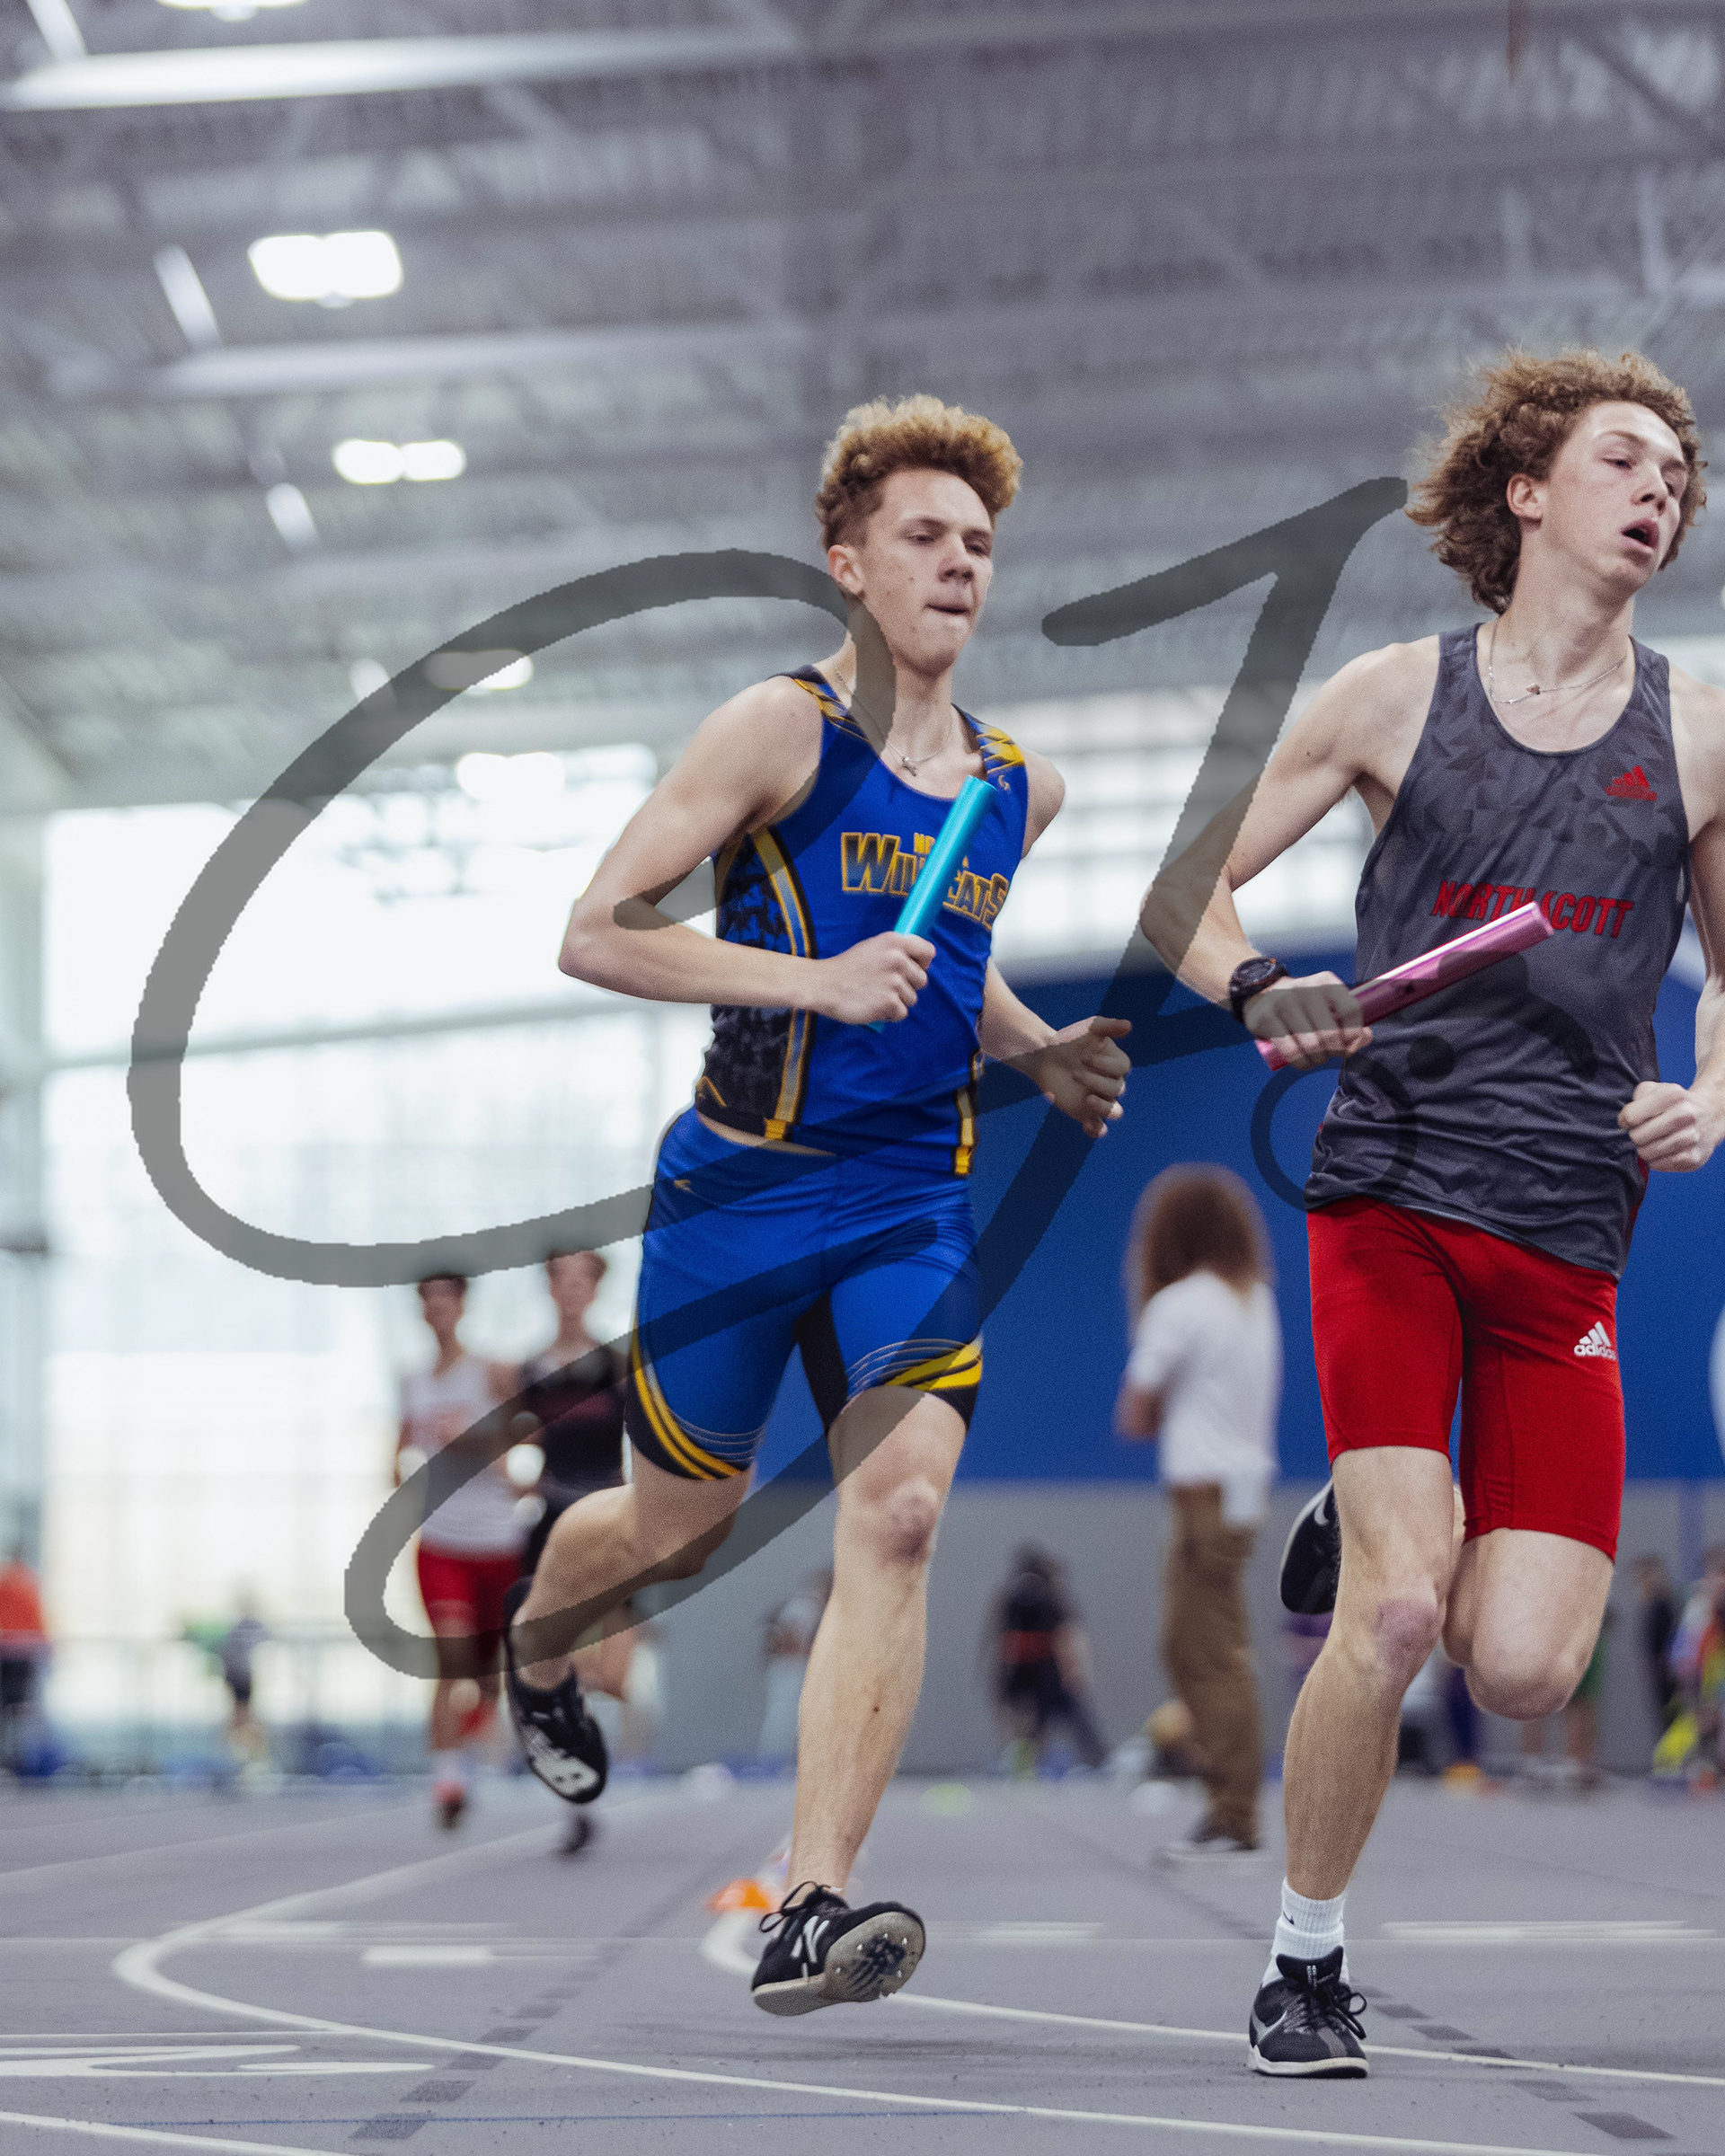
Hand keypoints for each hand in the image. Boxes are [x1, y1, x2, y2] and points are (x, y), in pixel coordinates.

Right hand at [813, 931, 932, 1024]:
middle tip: (885, 986)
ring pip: (912, 998)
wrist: (823, 984)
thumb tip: (917, 963)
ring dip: (896, 1001)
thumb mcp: (872, 947)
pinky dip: (889, 1014)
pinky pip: (902, 1013)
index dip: (922, 963)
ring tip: (875, 995)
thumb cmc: (847, 968)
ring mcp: (894, 981)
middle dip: (907, 986)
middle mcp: (897, 959)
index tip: (911, 970)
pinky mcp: (889, 1002)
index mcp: (894, 941)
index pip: (928, 951)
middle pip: (922, 980)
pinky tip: (873, 1006)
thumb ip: (896, 952)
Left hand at [1023, 1016, 1131, 1136]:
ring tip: (1087, 1100)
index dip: (1105, 1064)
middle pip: (1117, 1088)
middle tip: (1074, 1073)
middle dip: (1096, 1081)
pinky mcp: (1086, 1113)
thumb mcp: (1088, 1029)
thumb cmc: (1069, 1041)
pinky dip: (1097, 1130)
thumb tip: (1129, 1025)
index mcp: (1116, 1063)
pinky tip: (1087, 1126)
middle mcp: (1112, 1082)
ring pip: (1114, 1111)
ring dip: (1103, 1107)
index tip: (1084, 1057)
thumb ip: (1107, 1026)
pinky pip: (1099, 1128)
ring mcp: (1100, 1099)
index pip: (1122, 1067)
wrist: (1045, 1056)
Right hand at [1245, 970, 1369, 1069]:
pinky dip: (1301, 1063)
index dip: (1354, 1034)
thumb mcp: (1326, 1003)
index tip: (1349, 1044)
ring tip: (1316, 1058)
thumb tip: (1365, 1037)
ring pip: (1311, 1045)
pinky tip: (1303, 1062)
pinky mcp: (1265, 1018)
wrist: (1261, 993)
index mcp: (1325, 982)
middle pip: (1330, 1033)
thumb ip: (1348, 1018)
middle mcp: (1305, 988)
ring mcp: (1283, 1002)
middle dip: (1334, 1052)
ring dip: (1318, 1059)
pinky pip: (1291, 1051)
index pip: (1351, 1009)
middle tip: (1330, 1054)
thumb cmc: (1302, 1004)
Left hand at [1618, 1080, 1724, 1172]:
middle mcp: (1684, 1115)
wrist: (1709, 1115)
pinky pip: (1659, 1165)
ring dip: (1644, 1150)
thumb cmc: (1673, 1103)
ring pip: (1647, 1153)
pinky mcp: (1693, 1158)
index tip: (1631, 1122)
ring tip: (1653, 1141)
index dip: (1625, 1122)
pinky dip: (1655, 1160)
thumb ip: (1635, 1101)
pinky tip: (1662, 1150)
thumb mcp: (1655, 1090)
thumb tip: (1624, 1123)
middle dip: (1635, 1136)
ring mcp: (1691, 1138)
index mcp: (1672, 1095)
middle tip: (1644, 1132)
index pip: (1630, 1116)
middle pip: (1637, 1137)